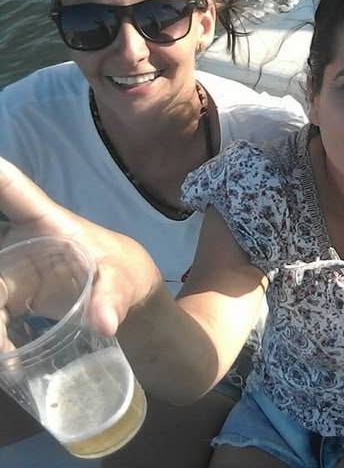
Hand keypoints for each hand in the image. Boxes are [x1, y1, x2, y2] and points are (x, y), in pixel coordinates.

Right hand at [0, 157, 161, 339]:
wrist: (125, 297)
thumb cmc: (125, 270)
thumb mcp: (125, 281)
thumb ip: (113, 298)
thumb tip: (105, 325)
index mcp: (47, 223)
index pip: (14, 192)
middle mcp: (19, 243)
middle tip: (1, 321)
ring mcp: (10, 271)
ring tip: (3, 349)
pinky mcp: (9, 297)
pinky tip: (6, 358)